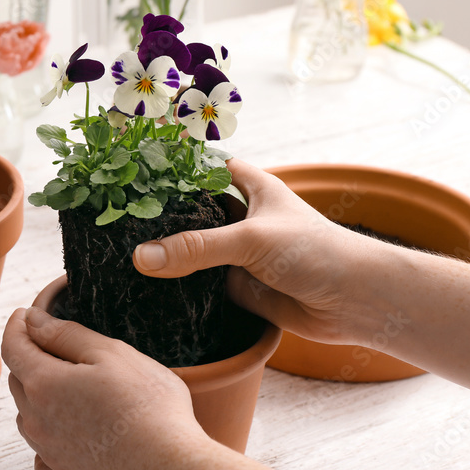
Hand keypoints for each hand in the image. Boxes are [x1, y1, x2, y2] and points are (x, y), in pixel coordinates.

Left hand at [1, 307, 209, 469]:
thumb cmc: (148, 407)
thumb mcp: (111, 353)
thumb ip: (66, 335)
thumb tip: (32, 322)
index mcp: (44, 384)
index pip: (13, 348)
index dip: (17, 327)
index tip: (24, 316)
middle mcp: (37, 422)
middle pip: (20, 382)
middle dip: (31, 361)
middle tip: (57, 349)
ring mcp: (51, 456)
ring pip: (30, 419)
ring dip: (41, 401)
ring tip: (71, 393)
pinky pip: (44, 460)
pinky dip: (50, 444)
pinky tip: (71, 438)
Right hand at [132, 159, 379, 343]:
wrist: (356, 302)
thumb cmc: (317, 252)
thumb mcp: (252, 239)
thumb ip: (196, 248)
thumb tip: (141, 258)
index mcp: (251, 186)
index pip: (202, 167)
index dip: (171, 166)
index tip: (129, 169)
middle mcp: (241, 217)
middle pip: (191, 211)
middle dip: (159, 214)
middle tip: (113, 214)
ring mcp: (238, 253)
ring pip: (191, 249)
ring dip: (166, 252)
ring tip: (117, 248)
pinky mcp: (237, 287)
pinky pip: (198, 284)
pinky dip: (177, 286)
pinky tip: (144, 285)